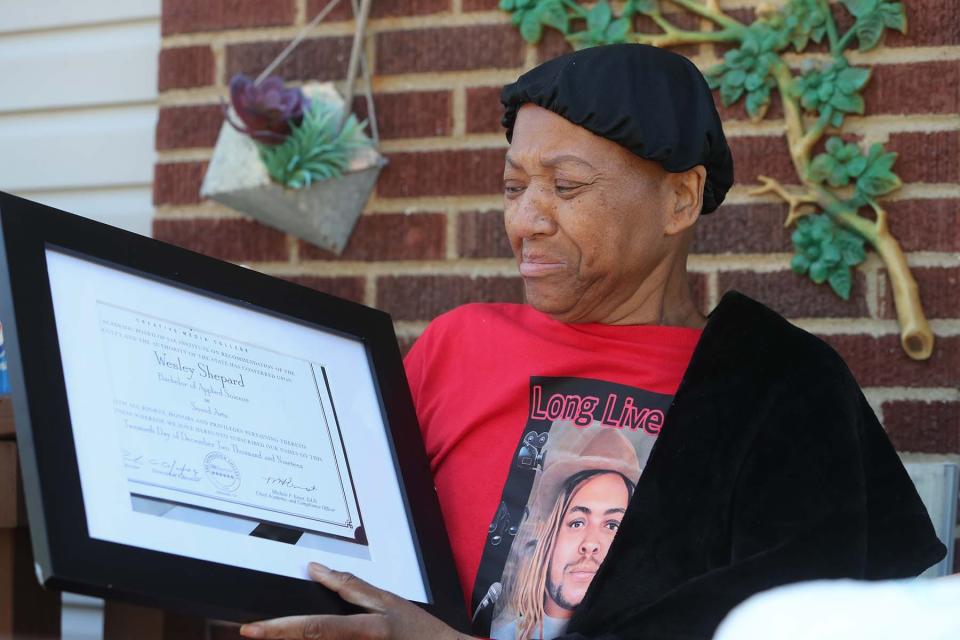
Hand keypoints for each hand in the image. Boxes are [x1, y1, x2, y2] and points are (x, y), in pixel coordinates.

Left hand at [239, 562, 471, 639]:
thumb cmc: (418, 631)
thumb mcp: (387, 602)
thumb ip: (350, 586)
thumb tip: (316, 569)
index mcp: (365, 629)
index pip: (314, 629)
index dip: (279, 630)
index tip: (251, 630)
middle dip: (278, 638)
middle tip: (250, 632)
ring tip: (277, 633)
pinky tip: (300, 639)